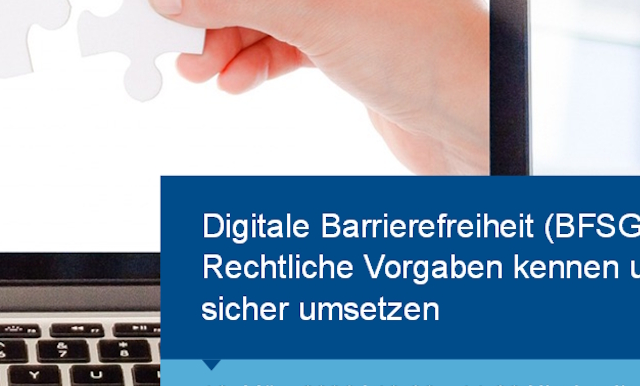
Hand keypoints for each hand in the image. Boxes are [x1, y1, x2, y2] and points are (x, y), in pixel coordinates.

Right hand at [153, 0, 490, 174]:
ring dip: (222, 45)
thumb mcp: (315, 17)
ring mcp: (340, 11)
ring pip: (259, 18)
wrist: (477, 120)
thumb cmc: (425, 51)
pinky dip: (251, 66)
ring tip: (201, 72)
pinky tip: (235, 82)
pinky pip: (279, 49)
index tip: (162, 5)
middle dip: (207, 12)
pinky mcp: (342, 50)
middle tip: (172, 42)